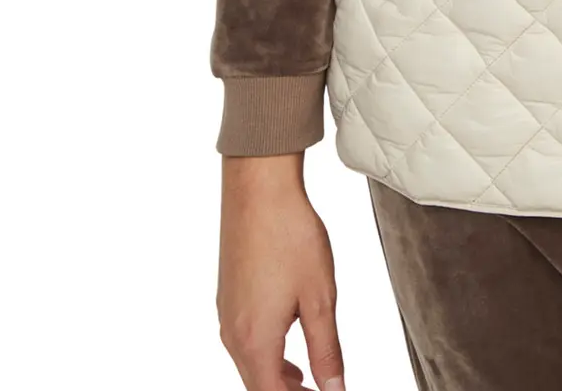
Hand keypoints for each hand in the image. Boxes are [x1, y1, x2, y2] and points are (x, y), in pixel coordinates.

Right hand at [218, 154, 345, 390]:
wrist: (258, 191)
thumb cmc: (291, 237)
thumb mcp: (320, 297)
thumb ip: (326, 350)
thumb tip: (334, 388)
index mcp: (254, 341)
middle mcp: (233, 335)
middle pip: (259, 385)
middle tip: (323, 389)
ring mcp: (227, 316)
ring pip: (251, 365)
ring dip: (278, 378)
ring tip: (309, 379)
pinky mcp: (228, 298)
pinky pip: (245, 343)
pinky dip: (267, 356)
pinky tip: (288, 347)